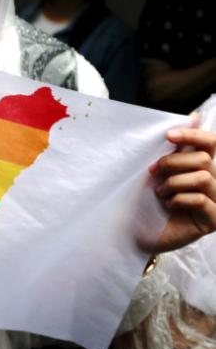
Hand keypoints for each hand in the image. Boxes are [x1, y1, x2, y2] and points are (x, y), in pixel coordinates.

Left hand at [149, 121, 215, 252]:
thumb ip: (176, 149)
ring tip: (161, 193)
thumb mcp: (163, 172)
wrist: (141, 233)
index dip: (193, 135)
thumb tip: (194, 116)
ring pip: (202, 177)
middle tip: (153, 172)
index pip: (211, 143)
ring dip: (174, 183)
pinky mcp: (215, 220)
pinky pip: (201, 200)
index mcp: (204, 167)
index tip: (168, 136)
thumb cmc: (151, 199)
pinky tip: (168, 206)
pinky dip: (179, 200)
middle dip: (173, 163)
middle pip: (204, 159)